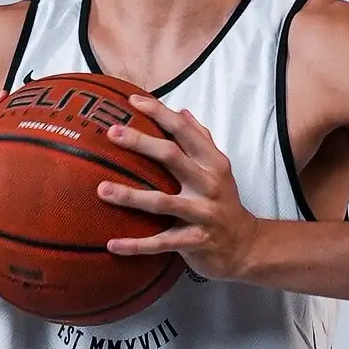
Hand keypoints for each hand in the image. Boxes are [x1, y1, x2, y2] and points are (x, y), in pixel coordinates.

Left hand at [96, 96, 261, 279]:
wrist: (247, 246)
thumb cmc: (224, 203)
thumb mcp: (219, 169)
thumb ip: (201, 141)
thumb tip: (182, 111)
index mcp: (213, 163)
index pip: (184, 131)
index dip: (159, 113)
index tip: (132, 101)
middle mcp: (209, 185)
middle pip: (171, 157)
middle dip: (140, 143)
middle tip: (111, 133)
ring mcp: (202, 214)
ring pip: (162, 202)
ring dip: (130, 196)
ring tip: (102, 189)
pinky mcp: (194, 242)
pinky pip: (161, 243)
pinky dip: (136, 245)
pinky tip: (112, 245)